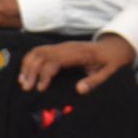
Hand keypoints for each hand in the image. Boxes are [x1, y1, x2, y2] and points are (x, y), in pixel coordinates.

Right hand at [17, 35, 135, 94]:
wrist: (114, 48)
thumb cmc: (112, 62)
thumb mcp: (110, 73)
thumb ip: (95, 82)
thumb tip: (79, 90)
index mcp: (79, 53)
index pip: (55, 60)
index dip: (45, 74)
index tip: (41, 89)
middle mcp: (67, 47)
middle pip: (42, 55)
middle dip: (31, 71)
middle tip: (26, 88)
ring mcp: (62, 46)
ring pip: (38, 51)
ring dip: (28, 65)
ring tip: (22, 81)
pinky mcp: (59, 48)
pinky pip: (39, 50)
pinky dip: (30, 60)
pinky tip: (26, 72)